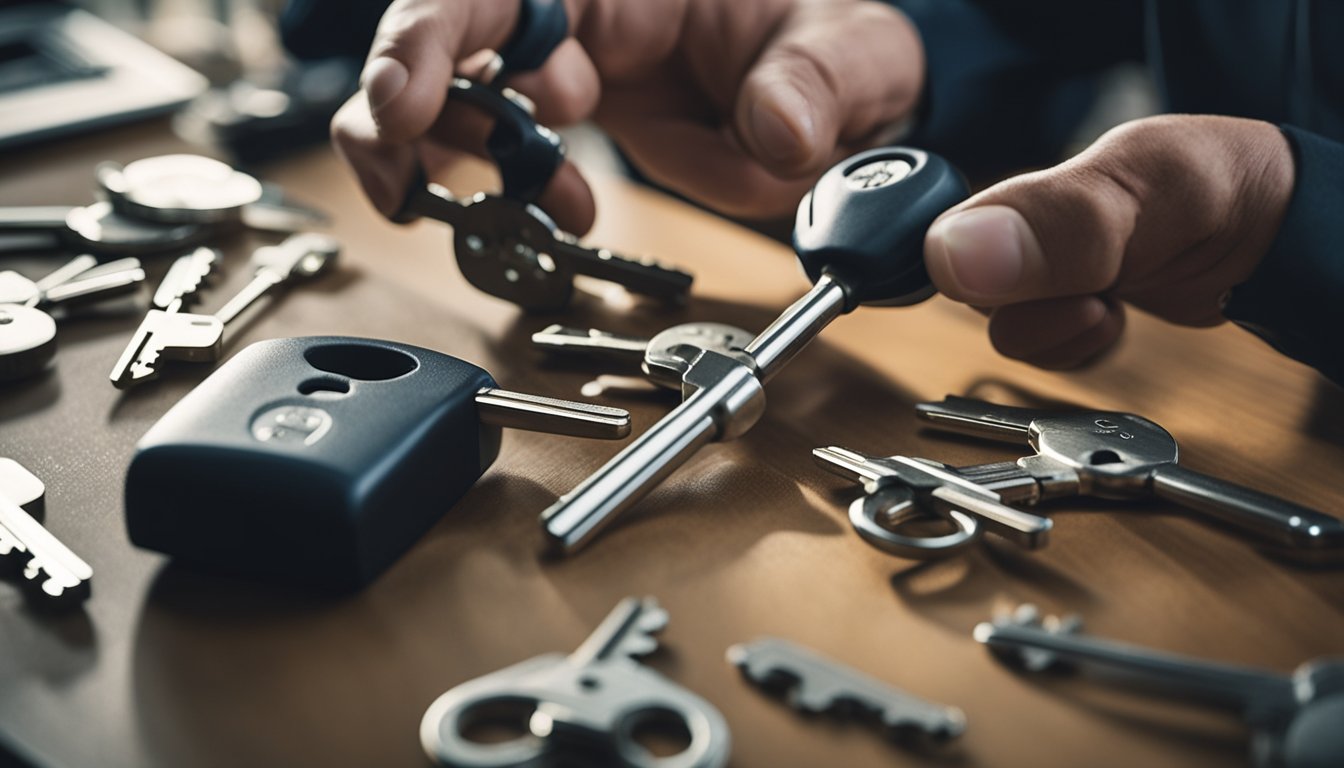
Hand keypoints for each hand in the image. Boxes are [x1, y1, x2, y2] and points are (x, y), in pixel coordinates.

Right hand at [331, 0, 923, 231]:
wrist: (839, 96)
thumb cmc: (832, 45)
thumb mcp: (848, 52)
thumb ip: (814, 84)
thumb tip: (779, 128)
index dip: (435, 35)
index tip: (409, 101)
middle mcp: (579, 12)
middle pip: (445, 29)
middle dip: (407, 98)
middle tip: (407, 172)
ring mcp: (564, 61)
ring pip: (448, 90)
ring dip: (447, 154)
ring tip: (520, 207)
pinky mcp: (567, 113)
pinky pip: (497, 145)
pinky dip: (497, 190)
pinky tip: (553, 212)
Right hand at [922, 115, 1294, 368]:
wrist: (1277, 229)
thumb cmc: (1224, 183)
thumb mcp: (1147, 190)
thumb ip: (1057, 223)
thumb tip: (955, 256)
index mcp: (1011, 188)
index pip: (936, 252)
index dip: (977, 286)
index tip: (1043, 292)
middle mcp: (1016, 227)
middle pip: (972, 299)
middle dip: (1033, 315)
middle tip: (1095, 297)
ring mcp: (1043, 268)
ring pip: (1005, 331)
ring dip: (1058, 336)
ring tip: (1109, 307)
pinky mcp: (1067, 301)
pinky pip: (1040, 349)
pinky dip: (1075, 349)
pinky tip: (1110, 320)